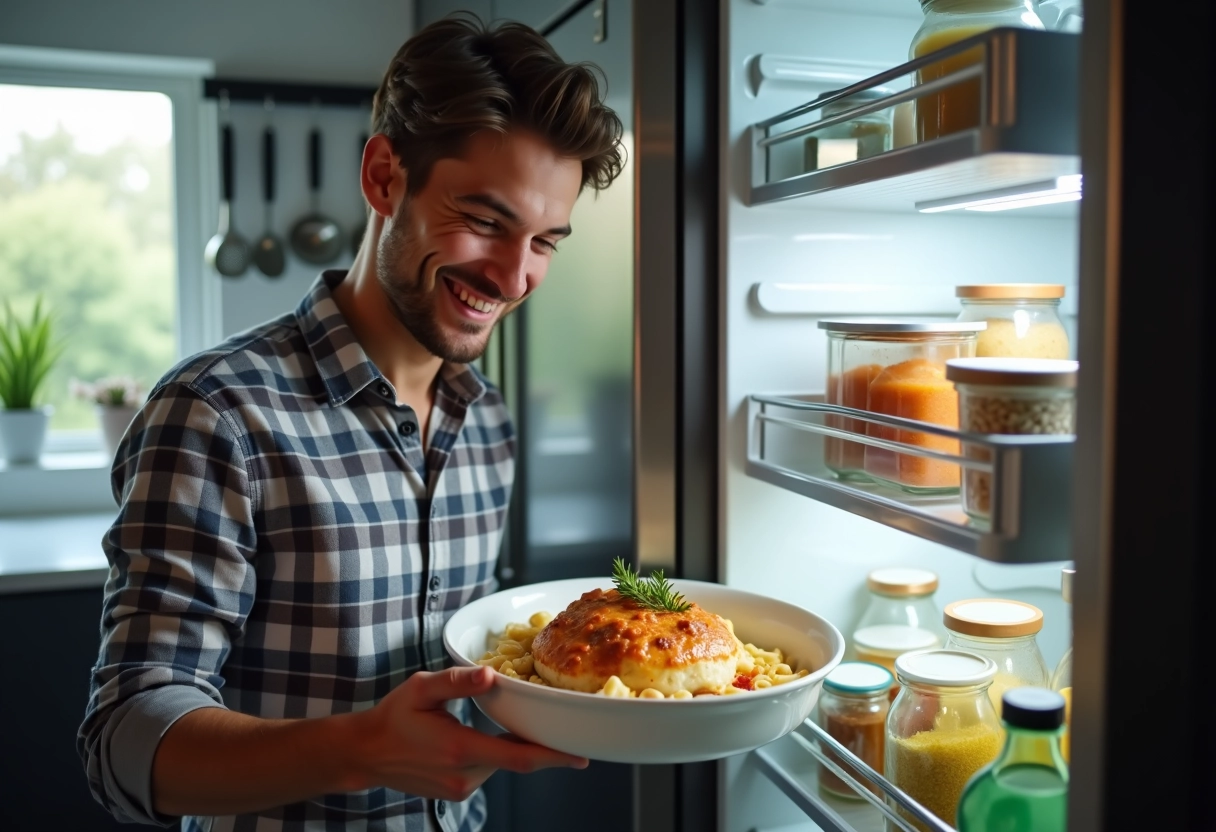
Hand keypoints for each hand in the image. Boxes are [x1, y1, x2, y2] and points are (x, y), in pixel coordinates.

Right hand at [354, 666, 588, 801]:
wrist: (367, 753)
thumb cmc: (394, 716)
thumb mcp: (421, 689)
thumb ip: (456, 682)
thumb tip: (491, 675)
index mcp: (459, 749)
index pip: (518, 757)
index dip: (553, 756)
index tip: (579, 755)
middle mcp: (464, 776)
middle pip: (516, 760)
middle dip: (542, 747)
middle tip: (566, 730)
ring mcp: (460, 788)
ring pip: (502, 764)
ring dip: (514, 746)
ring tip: (514, 722)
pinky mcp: (457, 792)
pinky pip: (488, 770)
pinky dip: (496, 754)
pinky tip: (489, 736)